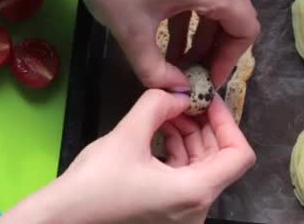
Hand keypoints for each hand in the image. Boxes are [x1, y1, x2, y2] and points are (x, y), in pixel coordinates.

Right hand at [0, 90, 255, 223]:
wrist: (63, 219)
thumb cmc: (94, 183)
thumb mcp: (126, 135)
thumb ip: (157, 105)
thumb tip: (177, 92)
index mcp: (195, 192)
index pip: (239, 154)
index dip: (227, 121)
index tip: (207, 100)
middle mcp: (197, 207)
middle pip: (221, 158)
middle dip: (204, 124)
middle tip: (185, 99)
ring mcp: (183, 213)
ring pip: (202, 165)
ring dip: (189, 134)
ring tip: (167, 111)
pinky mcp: (168, 211)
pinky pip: (185, 176)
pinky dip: (177, 151)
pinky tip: (160, 129)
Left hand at [28, 0, 259, 88]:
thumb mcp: (134, 36)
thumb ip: (158, 73)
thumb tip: (178, 92)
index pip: (245, 30)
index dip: (230, 61)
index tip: (207, 80)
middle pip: (236, 17)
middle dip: (217, 50)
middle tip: (195, 73)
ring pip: (219, 5)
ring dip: (202, 36)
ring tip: (179, 62)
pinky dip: (192, 17)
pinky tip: (168, 39)